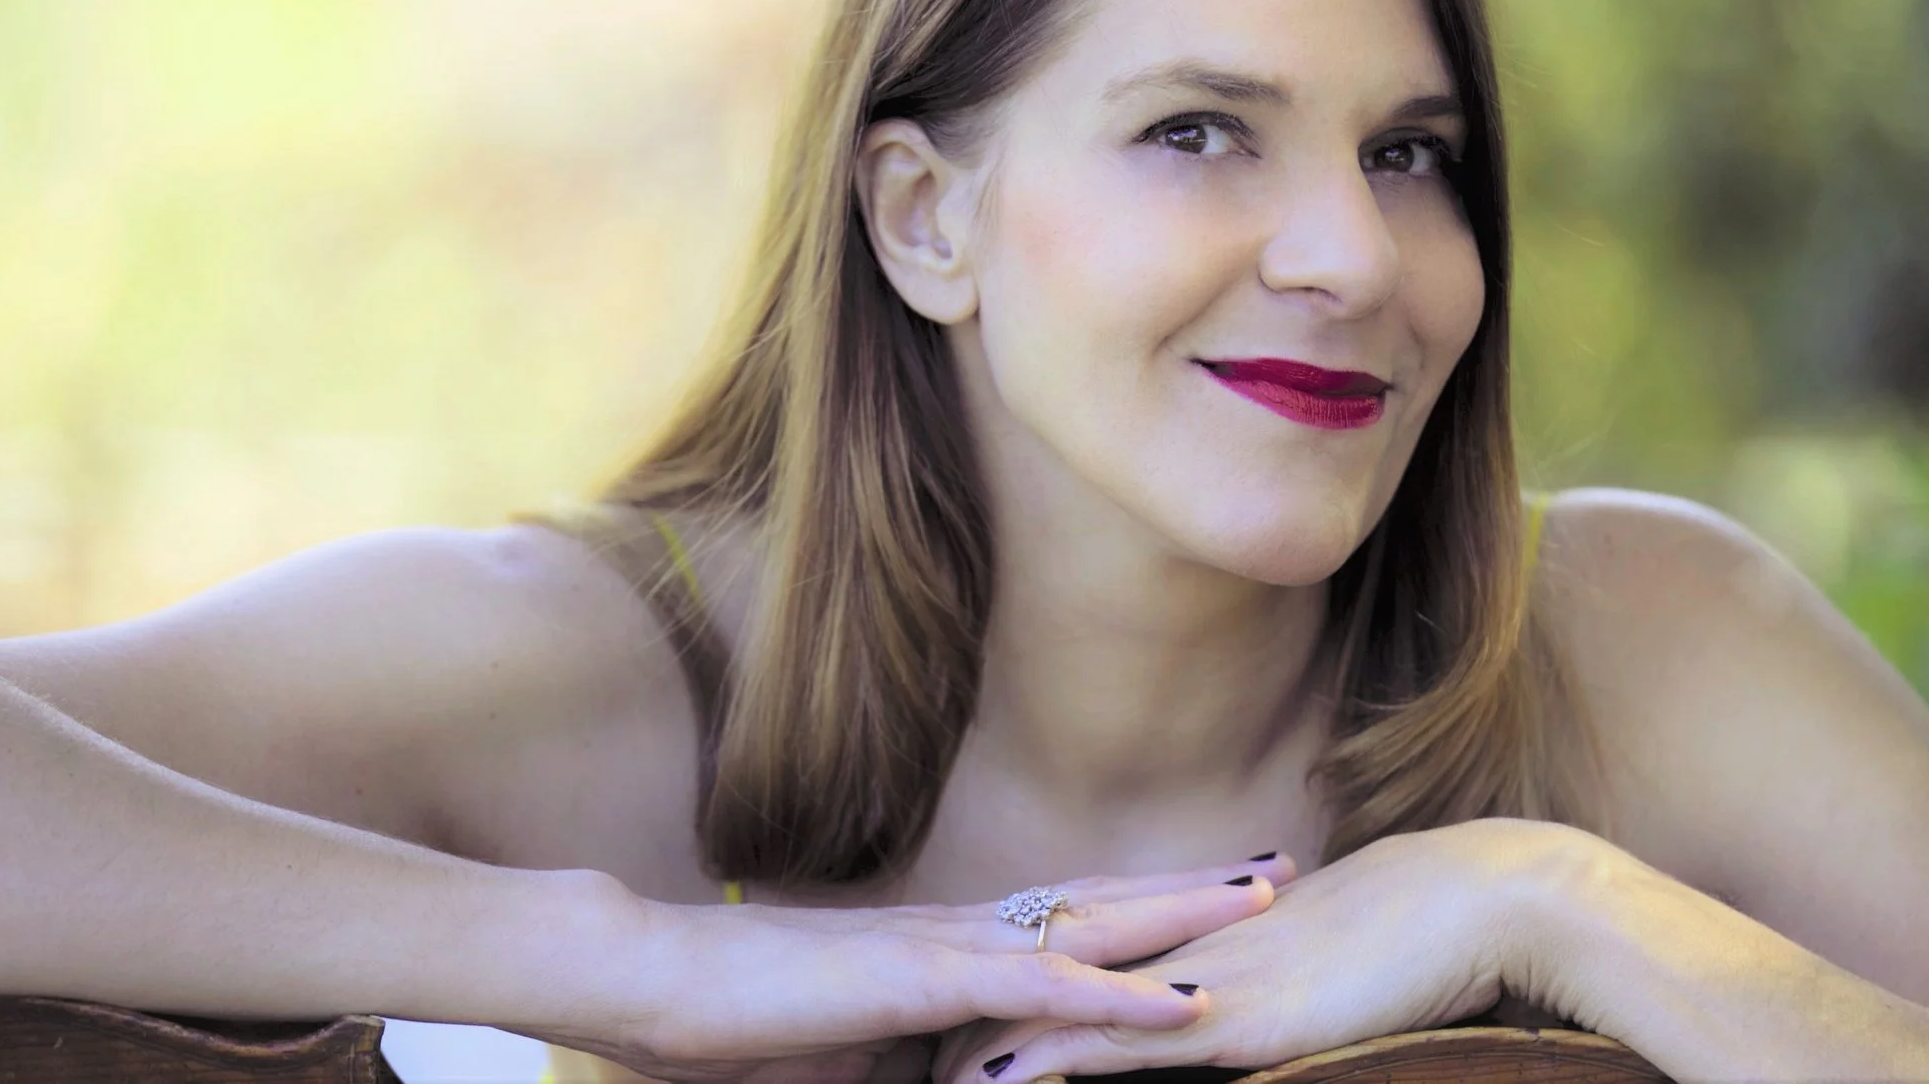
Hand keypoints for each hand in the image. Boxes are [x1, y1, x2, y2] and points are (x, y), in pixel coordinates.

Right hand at [512, 856, 1295, 1083]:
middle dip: (1194, 888)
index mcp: (941, 947)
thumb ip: (914, 1058)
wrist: (644, 980)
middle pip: (1100, 900)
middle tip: (1284, 866)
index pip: (1064, 918)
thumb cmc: (728, 1024)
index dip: (1143, 904)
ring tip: (1267, 900)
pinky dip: (1117, 997)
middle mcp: (958, 931)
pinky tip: (1183, 1003)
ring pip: (1089, 926)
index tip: (1212, 894)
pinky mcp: (920, 981)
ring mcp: (943, 949)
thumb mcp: (846, 1056)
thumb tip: (971, 1076)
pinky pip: (1040, 988)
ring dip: (1183, 915)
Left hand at [930, 820, 1588, 1083]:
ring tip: (900, 1082)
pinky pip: (1110, 1048)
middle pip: (1028, 982)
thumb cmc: (1411, 941)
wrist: (1471, 900)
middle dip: (950, 1024)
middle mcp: (1165, 952)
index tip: (927, 1027)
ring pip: (1046, 1014)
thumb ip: (1261, 996)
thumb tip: (1234, 1020)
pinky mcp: (1218, 1017)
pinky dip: (1040, 1068)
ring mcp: (1186, 981)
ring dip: (971, 1052)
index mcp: (1180, 940)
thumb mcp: (1314, 975)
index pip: (1061, 963)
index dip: (992, 994)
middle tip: (875, 1056)